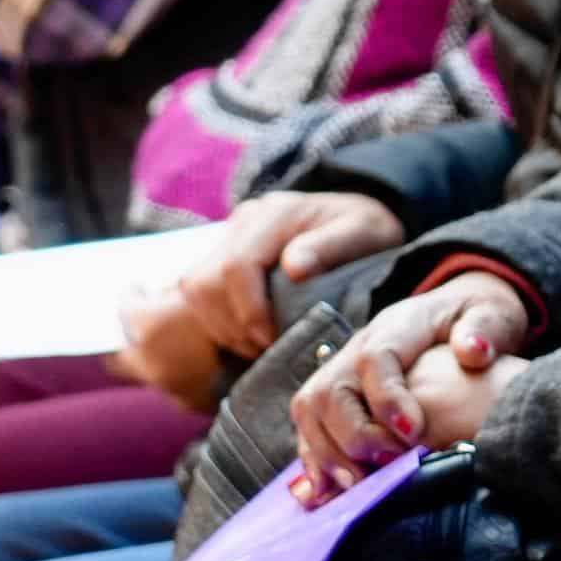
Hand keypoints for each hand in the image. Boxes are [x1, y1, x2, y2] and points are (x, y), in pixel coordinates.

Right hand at [105, 190, 404, 410]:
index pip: (237, 265)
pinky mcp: (225, 254)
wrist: (357, 217)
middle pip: (204, 281)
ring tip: (259, 343)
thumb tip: (294, 266)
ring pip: (195, 290)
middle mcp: (244, 221)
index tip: (273, 339)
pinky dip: (220, 321)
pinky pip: (200, 294)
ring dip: (222, 325)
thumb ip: (331, 246)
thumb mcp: (364, 232)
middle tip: (266, 347)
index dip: (249, 311)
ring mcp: (230, 236)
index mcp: (275, 214)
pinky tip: (250, 334)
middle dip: (231, 323)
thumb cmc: (366, 228)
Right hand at [290, 269, 531, 495]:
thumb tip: (472, 351)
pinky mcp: (338, 396)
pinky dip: (317, 461)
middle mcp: (359, 345)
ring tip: (357, 488)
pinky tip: (329, 493)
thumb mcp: (493, 314)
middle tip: (387, 469)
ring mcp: (343, 370)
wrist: (460, 318)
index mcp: (399, 324)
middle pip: (331, 390)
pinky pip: (310, 426)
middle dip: (354, 437)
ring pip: (311, 410)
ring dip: (328, 454)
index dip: (386, 399)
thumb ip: (485, 328)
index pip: (375, 358)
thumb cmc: (479, 321)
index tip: (414, 435)